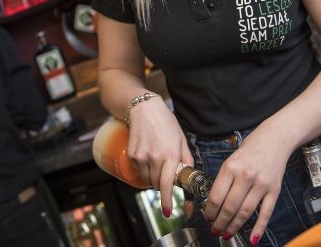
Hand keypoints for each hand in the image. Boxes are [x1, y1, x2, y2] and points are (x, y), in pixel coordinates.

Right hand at [127, 97, 193, 217]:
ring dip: (154, 178)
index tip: (167, 211)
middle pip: (158, 185)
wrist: (144, 108)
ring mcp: (141, 157)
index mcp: (171, 154)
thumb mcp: (181, 139)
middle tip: (166, 171)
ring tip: (157, 161)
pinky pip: (140, 172)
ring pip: (148, 180)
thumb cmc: (166, 122)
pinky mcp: (132, 155)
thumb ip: (186, 158)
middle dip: (164, 184)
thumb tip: (188, 175)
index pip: (168, 184)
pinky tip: (148, 157)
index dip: (168, 200)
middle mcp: (155, 157)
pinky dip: (145, 171)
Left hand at [203, 126, 290, 243]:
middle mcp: (246, 176)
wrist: (275, 139)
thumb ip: (224, 179)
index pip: (216, 196)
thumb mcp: (231, 159)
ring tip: (227, 234)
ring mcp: (261, 184)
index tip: (207, 217)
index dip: (210, 211)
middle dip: (220, 223)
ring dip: (234, 227)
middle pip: (230, 207)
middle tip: (215, 230)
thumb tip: (215, 202)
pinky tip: (252, 238)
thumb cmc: (251, 148)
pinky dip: (259, 228)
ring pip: (245, 212)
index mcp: (231, 167)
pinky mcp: (274, 190)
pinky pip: (265, 213)